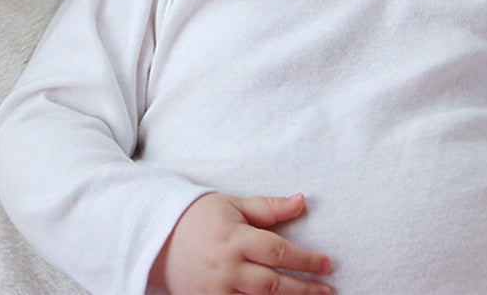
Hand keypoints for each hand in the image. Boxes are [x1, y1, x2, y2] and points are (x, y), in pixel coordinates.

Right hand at [148, 192, 331, 293]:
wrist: (159, 238)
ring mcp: (217, 290)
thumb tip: (301, 201)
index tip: (327, 264)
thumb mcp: (233, 205)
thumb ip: (268, 208)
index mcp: (235, 238)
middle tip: (327, 290)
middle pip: (273, 283)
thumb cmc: (200, 217)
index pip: (278, 252)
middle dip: (304, 288)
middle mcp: (227, 267)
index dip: (306, 259)